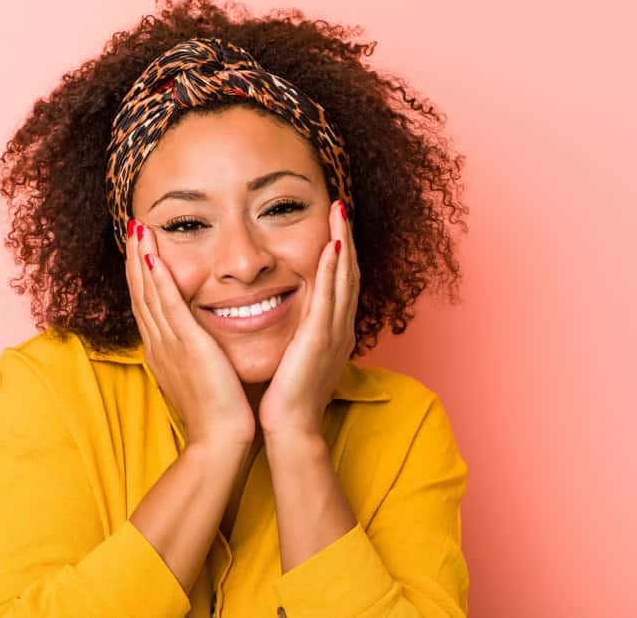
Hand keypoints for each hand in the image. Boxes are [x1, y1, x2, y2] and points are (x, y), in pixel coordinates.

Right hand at [125, 218, 255, 448]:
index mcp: (164, 351)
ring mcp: (170, 344)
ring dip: (142, 259)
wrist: (220, 441)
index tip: (142, 249)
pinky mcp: (186, 345)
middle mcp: (160, 344)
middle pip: (141, 294)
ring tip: (138, 230)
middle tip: (134, 228)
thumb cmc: (219, 414)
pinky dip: (158, 279)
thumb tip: (204, 343)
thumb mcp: (203, 377)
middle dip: (136, 260)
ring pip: (149, 293)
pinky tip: (152, 256)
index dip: (142, 275)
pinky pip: (168, 305)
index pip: (149, 305)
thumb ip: (200, 355)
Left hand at [258, 199, 358, 438]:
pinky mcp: (320, 338)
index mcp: (333, 331)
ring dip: (343, 242)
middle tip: (342, 207)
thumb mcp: (296, 358)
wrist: (291, 428)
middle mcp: (340, 327)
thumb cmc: (288, 398)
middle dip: (347, 238)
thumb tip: (289, 323)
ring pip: (344, 277)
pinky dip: (332, 269)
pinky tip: (331, 246)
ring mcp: (334, 331)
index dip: (341, 252)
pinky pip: (329, 296)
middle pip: (348, 272)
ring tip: (340, 212)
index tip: (335, 225)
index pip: (340, 282)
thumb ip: (297, 336)